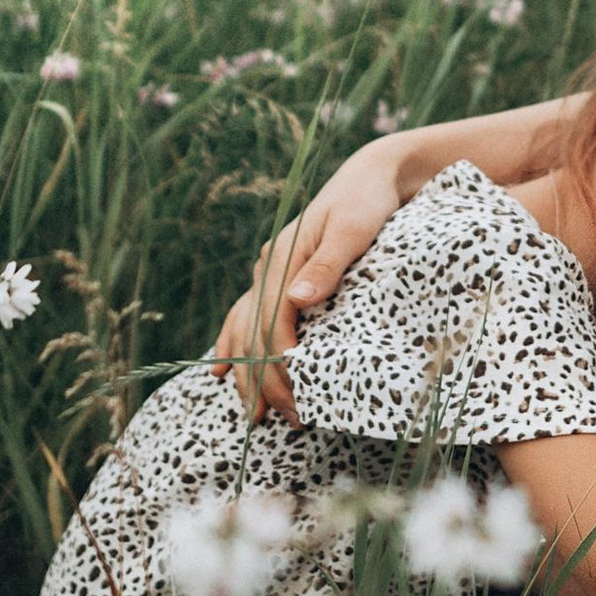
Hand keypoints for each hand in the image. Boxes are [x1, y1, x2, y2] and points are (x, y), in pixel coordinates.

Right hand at [205, 144, 399, 422]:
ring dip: (246, 373)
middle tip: (287, 420)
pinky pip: (248, 317)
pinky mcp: (282, 276)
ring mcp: (271, 271)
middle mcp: (270, 265)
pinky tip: (224, 372)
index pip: (272, 317)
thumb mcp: (353, 227)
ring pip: (244, 329)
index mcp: (283, 255)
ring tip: (253, 414)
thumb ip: (328, 262)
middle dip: (265, 379)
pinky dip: (235, 346)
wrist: (372, 175)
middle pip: (255, 331)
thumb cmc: (368, 201)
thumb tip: (298, 298)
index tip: (294, 392)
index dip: (277, 357)